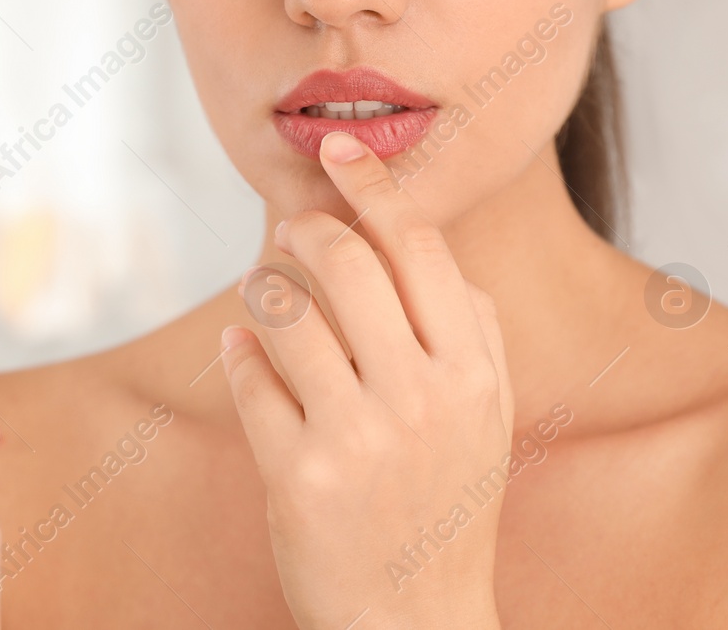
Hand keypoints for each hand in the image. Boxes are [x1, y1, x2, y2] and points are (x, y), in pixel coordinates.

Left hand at [222, 130, 514, 629]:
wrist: (415, 622)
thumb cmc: (446, 505)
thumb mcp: (489, 417)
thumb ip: (473, 329)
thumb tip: (424, 245)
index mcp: (474, 373)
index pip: (418, 246)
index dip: (372, 184)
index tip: (338, 145)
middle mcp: (421, 398)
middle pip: (343, 261)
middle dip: (307, 228)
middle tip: (294, 226)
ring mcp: (357, 438)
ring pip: (282, 309)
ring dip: (263, 288)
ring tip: (263, 292)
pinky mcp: (298, 475)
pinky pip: (248, 375)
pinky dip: (238, 351)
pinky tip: (243, 351)